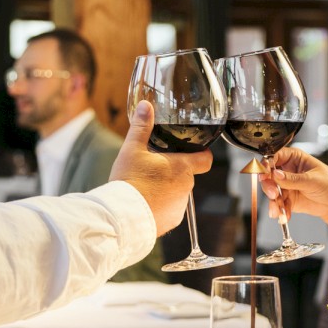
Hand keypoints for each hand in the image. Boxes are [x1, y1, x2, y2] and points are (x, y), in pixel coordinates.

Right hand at [111, 100, 211, 234]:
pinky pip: (171, 209)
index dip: (202, 153)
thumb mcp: (132, 149)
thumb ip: (141, 127)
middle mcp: (186, 187)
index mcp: (182, 167)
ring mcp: (180, 206)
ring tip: (147, 187)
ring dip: (168, 189)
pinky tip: (146, 202)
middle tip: (154, 167)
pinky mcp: (172, 221)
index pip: (206, 159)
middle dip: (174, 170)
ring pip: (178, 192)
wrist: (122, 216)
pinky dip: (162, 206)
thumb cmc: (128, 181)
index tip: (192, 151)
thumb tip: (145, 106)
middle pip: (187, 174)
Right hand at [260, 148, 327, 221]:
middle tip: (273, 194)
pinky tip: (285, 215)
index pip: (275, 156)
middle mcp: (287, 170)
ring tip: (279, 210)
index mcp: (294, 158)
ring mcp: (286, 185)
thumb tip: (276, 174)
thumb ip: (293, 178)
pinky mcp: (288, 199)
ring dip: (274, 202)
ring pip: (271, 191)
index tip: (265, 173)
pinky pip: (278, 204)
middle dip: (269, 186)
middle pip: (269, 174)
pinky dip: (280, 210)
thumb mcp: (312, 180)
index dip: (267, 164)